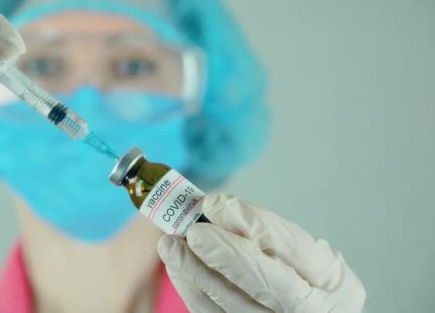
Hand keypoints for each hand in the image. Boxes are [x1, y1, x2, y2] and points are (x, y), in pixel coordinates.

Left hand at [158, 194, 365, 311]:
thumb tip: (211, 207)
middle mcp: (314, 310)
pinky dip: (192, 291)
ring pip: (235, 305)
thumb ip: (264, 234)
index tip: (216, 203)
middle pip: (268, 283)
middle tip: (193, 231)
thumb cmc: (298, 277)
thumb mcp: (298, 255)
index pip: (294, 247)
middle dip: (226, 254)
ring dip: (197, 272)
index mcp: (334, 281)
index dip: (252, 224)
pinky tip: (177, 267)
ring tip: (170, 244)